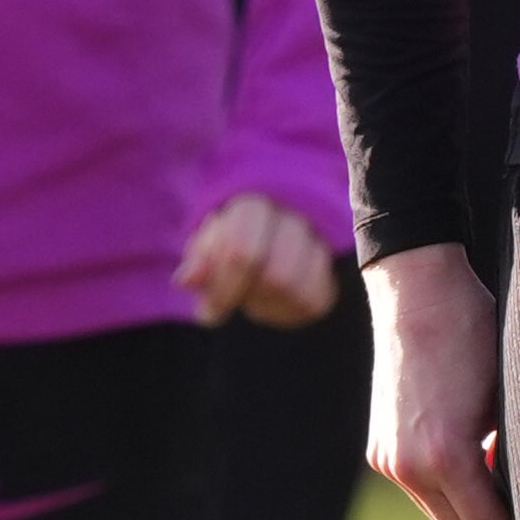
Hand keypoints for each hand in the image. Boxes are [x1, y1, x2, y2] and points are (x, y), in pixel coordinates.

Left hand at [178, 193, 339, 329]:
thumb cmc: (230, 246)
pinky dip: (289, 311)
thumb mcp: (208, 252)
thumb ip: (199, 264)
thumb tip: (186, 281)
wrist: (270, 239)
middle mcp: (291, 216)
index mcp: (253, 206)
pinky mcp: (333, 266)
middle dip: (248, 299)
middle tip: (233, 303)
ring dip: (267, 305)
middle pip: (276, 276)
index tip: (210, 313)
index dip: (225, 290)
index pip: (243, 254)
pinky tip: (275, 304)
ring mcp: (316, 238)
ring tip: (254, 298)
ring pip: (296, 289)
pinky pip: (316, 300)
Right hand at [365, 241, 513, 519]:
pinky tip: (472, 453)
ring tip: (502, 472)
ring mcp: (388, 461)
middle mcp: (410, 468)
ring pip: (441, 516)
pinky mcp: (378, 451)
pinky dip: (448, 486)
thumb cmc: (475, 335)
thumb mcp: (510, 397)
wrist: (417, 293)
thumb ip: (515, 455)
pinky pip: (421, 490)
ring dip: (471, 507)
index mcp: (448, 457)